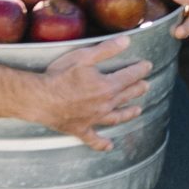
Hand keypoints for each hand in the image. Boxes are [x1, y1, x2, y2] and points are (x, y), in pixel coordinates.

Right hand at [18, 34, 147, 152]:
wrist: (40, 99)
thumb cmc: (60, 76)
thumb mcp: (84, 57)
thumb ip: (106, 49)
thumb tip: (127, 41)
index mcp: (108, 86)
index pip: (130, 76)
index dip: (140, 70)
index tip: (148, 66)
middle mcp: (105, 104)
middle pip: (126, 96)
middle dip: (138, 89)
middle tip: (146, 85)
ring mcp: (94, 118)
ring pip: (116, 117)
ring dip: (128, 113)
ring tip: (138, 110)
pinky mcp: (81, 129)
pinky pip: (93, 139)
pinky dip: (102, 143)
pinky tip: (109, 146)